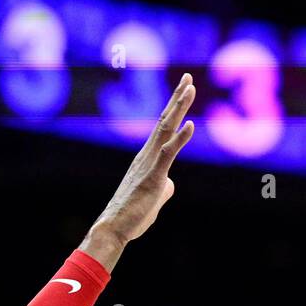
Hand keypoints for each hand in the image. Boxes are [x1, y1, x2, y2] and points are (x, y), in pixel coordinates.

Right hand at [82, 74, 196, 265]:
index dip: (175, 107)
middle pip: (164, 121)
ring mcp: (150, 164)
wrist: (115, 227)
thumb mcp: (154, 197)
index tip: (184, 88)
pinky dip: (180, 138)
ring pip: (165, 130)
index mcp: (148, 158)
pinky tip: (191, 125)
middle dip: (177, 98)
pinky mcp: (153, 177)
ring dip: (179, 109)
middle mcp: (147, 155)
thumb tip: (170, 183)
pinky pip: (168, 154)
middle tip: (188, 78)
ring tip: (190, 89)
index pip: (164, 127)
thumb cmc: (133, 214)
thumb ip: (163, 186)